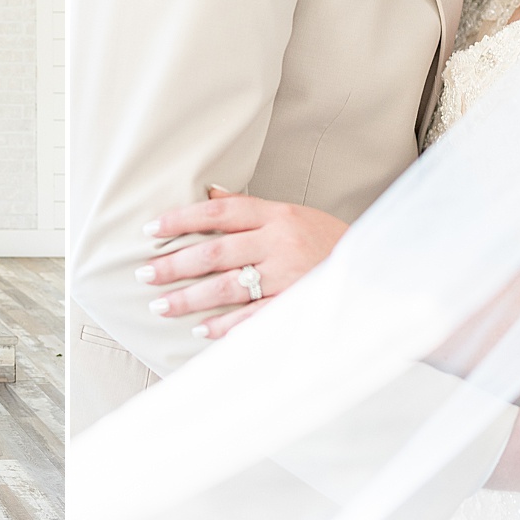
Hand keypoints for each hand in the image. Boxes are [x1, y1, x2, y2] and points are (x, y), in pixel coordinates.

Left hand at [139, 185, 347, 339]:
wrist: (376, 269)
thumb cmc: (326, 240)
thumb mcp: (292, 214)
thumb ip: (250, 208)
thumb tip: (210, 191)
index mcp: (277, 215)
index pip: (219, 212)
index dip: (181, 219)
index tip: (150, 230)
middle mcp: (279, 242)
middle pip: (214, 252)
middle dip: (174, 264)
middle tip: (143, 274)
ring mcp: (288, 276)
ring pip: (226, 287)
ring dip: (189, 297)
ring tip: (160, 305)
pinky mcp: (296, 305)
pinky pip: (252, 318)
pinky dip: (224, 326)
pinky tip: (200, 328)